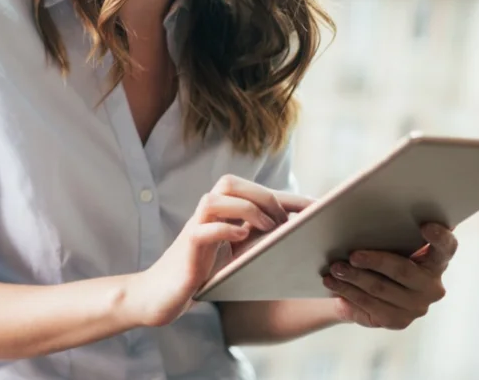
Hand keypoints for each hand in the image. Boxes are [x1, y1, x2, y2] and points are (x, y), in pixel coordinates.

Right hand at [124, 175, 311, 327]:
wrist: (160, 295)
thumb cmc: (201, 275)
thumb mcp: (234, 256)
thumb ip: (255, 242)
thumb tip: (296, 238)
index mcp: (220, 214)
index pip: (254, 192)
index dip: (287, 197)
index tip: (318, 207)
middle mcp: (206, 216)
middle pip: (229, 183)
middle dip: (263, 196)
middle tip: (283, 222)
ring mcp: (194, 229)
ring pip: (214, 199)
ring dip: (245, 209)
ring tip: (265, 227)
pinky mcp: (187, 249)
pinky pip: (203, 229)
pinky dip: (225, 230)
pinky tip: (241, 239)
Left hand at [322, 223, 457, 330]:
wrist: (367, 290)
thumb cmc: (380, 253)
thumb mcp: (386, 239)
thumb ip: (386, 225)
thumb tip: (352, 205)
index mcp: (436, 259)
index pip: (446, 247)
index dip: (439, 237)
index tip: (425, 225)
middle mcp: (432, 285)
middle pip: (403, 270)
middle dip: (375, 261)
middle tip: (352, 255)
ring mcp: (417, 306)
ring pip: (380, 288)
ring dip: (354, 277)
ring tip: (334, 268)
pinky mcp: (398, 320)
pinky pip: (369, 305)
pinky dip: (347, 292)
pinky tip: (332, 283)